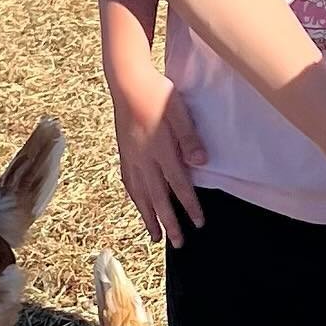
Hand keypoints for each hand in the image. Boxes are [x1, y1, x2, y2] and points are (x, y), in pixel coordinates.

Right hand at [108, 65, 205, 246]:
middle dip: (169, 223)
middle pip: (158, 198)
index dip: (189, 206)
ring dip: (149, 218)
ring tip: (156, 236)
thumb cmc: (157, 93)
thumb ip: (190, 138)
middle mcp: (144, 159)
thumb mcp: (180, 111)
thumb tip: (201, 163)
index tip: (199, 223)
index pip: (179, 185)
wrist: (126, 81)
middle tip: (178, 243)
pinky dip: (135, 199)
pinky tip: (139, 207)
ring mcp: (131, 158)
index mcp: (161, 149)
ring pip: (140, 195)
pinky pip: (129, 183)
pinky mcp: (124, 154)